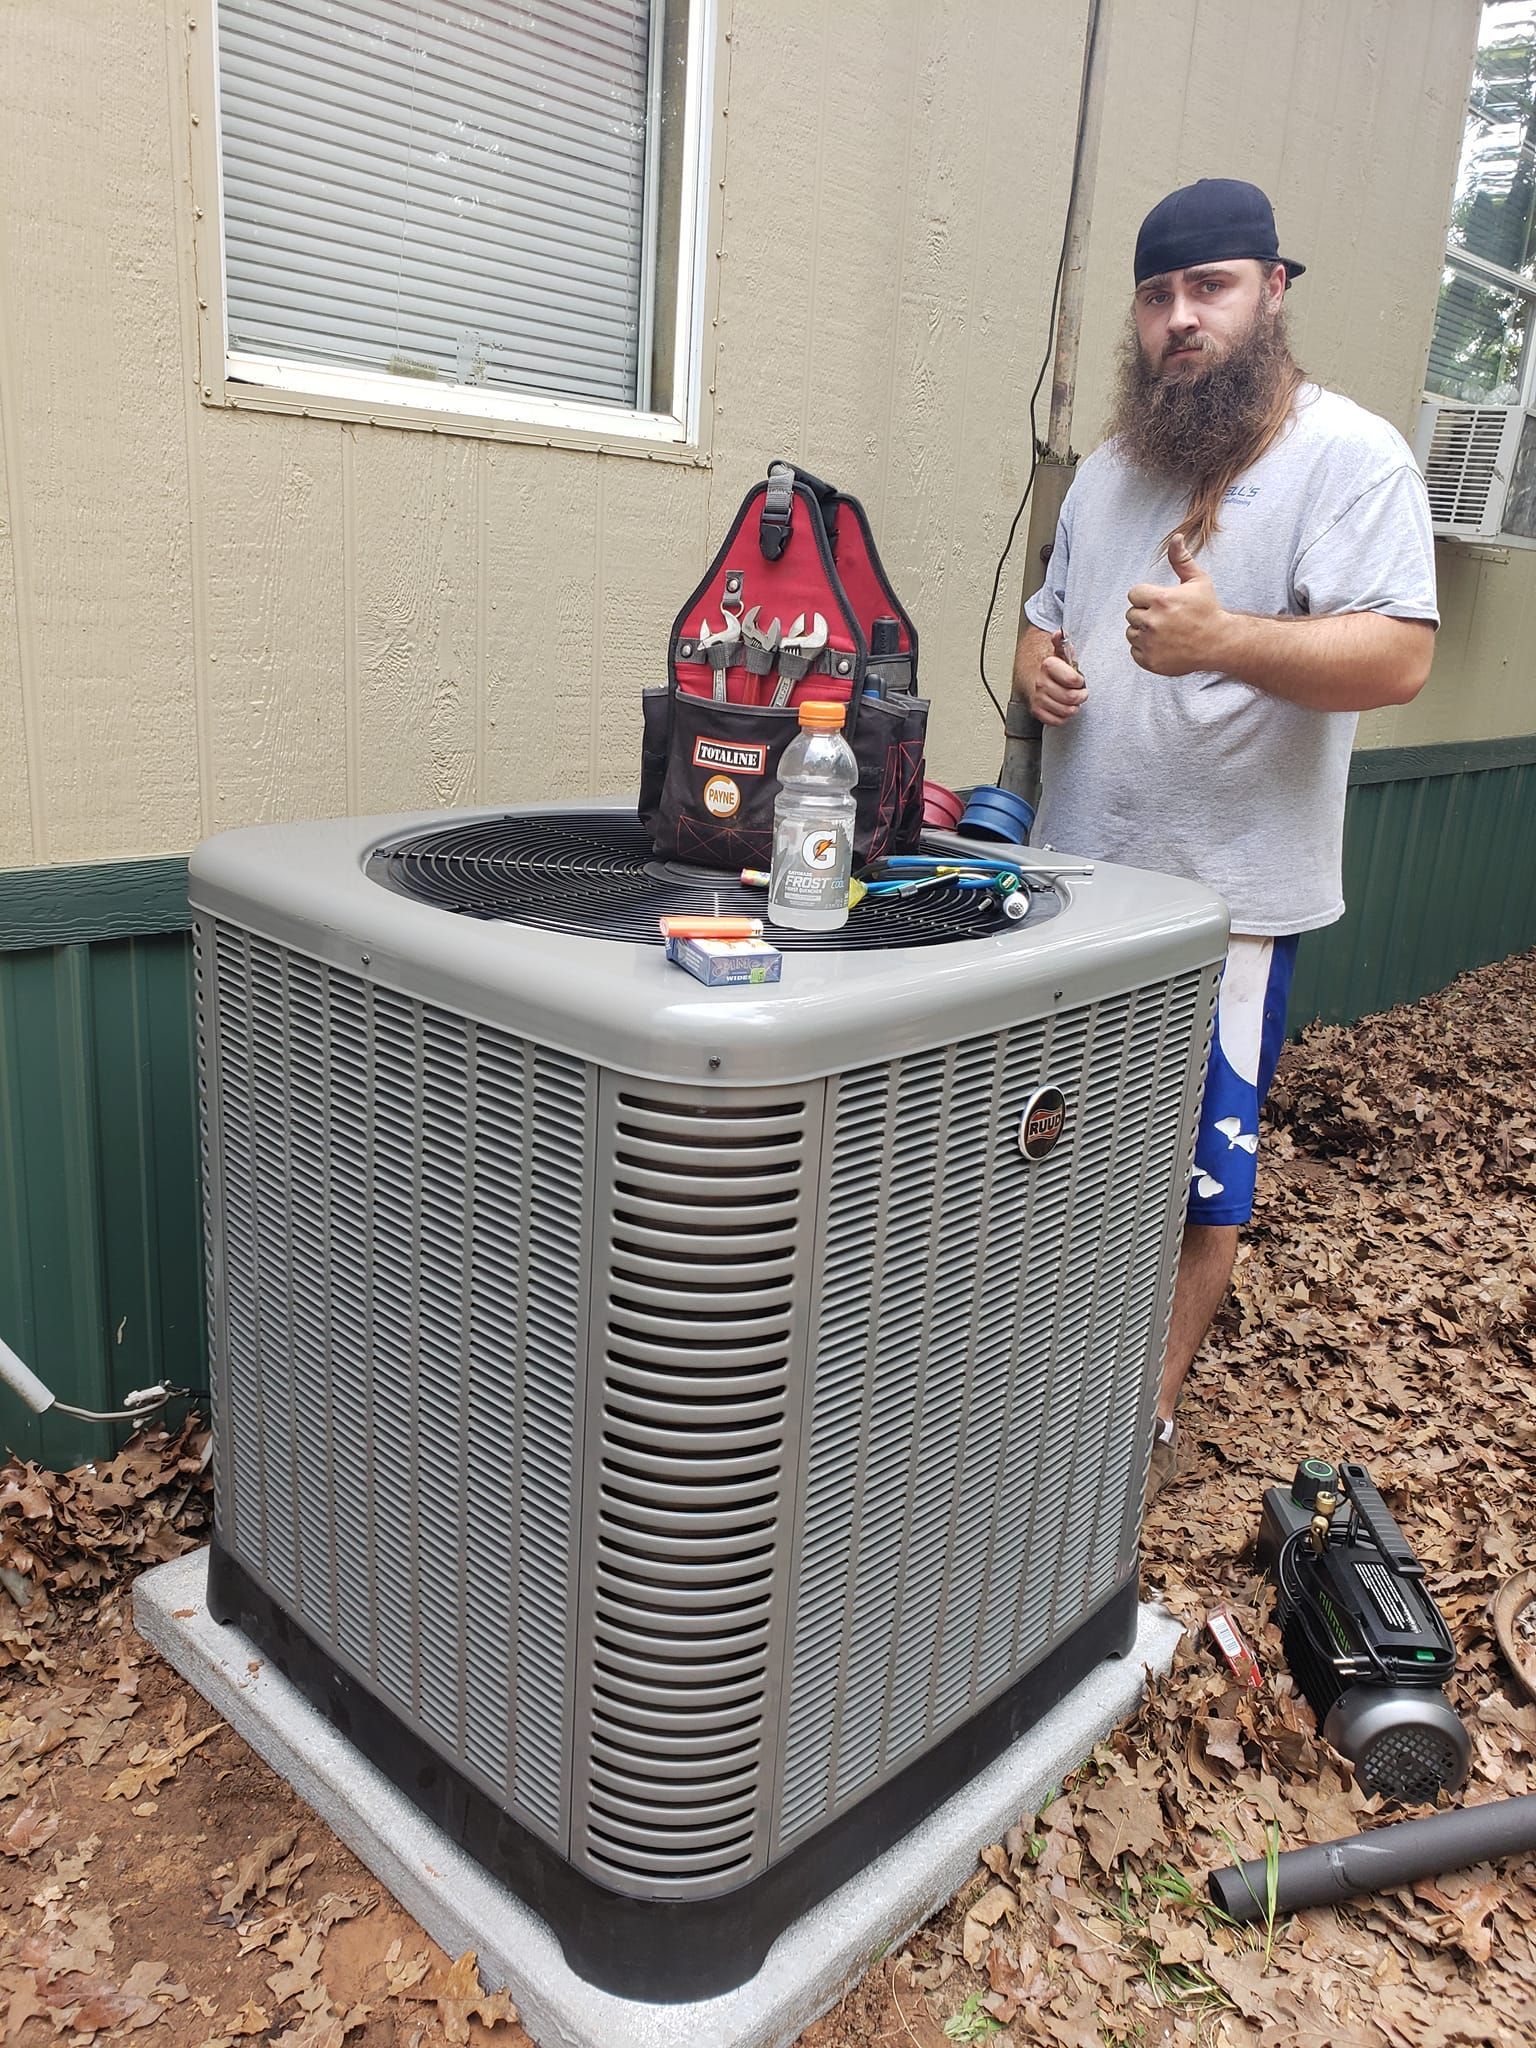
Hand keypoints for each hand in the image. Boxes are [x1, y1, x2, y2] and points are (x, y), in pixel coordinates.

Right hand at [1030, 629, 1086, 725]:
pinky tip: (1064, 707)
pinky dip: (1064, 716)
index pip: (1073, 680)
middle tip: (1081, 692)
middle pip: (1071, 697)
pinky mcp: (1037, 711)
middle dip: (1081, 696)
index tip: (1080, 680)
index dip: (1080, 682)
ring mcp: (1038, 698)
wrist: (1033, 676)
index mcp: (1048, 666)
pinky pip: (1057, 721)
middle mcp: (1041, 683)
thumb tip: (1059, 633)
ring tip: (1073, 700)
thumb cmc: (1053, 667)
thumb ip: (1062, 641)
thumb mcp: (1060, 651)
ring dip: (1074, 707)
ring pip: (1066, 711)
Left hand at [1126, 534, 1227, 675]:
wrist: (1219, 643)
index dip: (1147, 597)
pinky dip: (1146, 650)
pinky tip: (1164, 645)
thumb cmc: (1208, 610)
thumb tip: (1176, 537)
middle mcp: (1153, 622)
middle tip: (1167, 618)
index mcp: (1161, 600)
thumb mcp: (1198, 581)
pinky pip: (1135, 652)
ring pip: (1131, 633)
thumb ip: (1181, 560)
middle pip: (1131, 614)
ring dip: (1144, 632)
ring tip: (1165, 632)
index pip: (1133, 594)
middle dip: (1145, 614)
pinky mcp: (1150, 661)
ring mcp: (1150, 644)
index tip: (1162, 602)